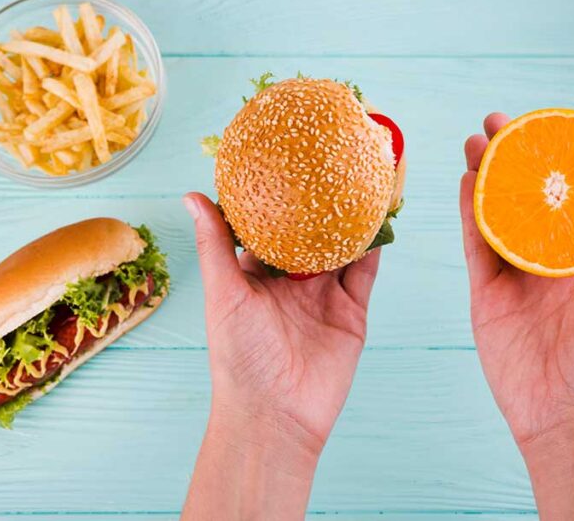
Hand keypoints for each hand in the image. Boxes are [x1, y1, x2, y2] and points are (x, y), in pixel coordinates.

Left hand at [181, 192, 379, 519]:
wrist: (276, 414)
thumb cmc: (239, 357)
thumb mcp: (223, 293)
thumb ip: (216, 244)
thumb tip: (193, 194)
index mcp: (258, 275)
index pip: (271, 227)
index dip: (280, 197)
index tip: (288, 160)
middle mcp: (292, 281)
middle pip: (311, 234)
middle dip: (322, 203)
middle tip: (333, 160)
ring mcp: (324, 295)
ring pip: (342, 247)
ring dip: (352, 218)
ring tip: (363, 178)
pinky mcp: (352, 311)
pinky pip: (365, 272)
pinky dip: (373, 247)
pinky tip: (380, 218)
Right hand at [460, 113, 573, 519]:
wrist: (568, 422)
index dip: (566, 161)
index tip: (558, 125)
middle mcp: (552, 259)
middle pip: (530, 195)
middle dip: (515, 156)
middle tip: (501, 120)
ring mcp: (517, 274)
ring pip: (498, 211)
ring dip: (487, 174)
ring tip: (477, 139)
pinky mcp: (487, 293)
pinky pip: (476, 244)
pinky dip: (469, 210)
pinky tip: (465, 180)